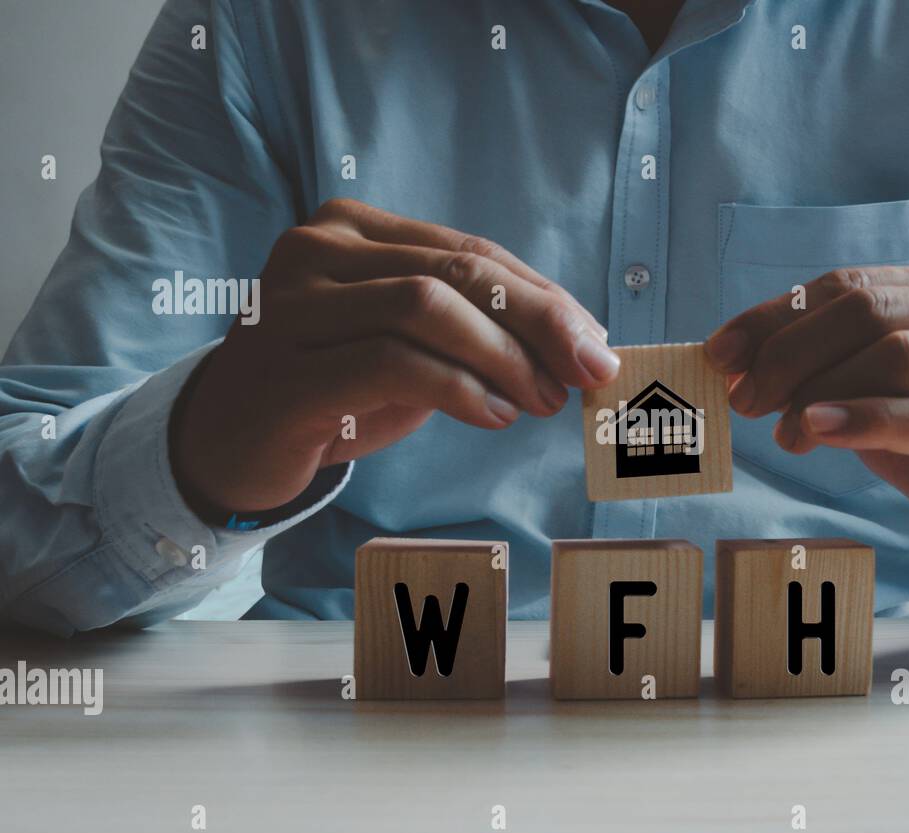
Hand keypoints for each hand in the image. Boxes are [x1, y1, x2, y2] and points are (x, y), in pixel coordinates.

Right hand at [171, 198, 618, 514]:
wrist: (227, 441)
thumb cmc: (332, 387)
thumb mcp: (405, 344)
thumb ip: (471, 327)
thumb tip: (574, 341)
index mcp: (351, 228)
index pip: (470, 251)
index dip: (543, 296)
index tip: (593, 342)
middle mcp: (316, 249)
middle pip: (458, 272)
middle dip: (540, 320)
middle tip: (588, 371)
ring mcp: (293, 305)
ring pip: (428, 308)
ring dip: (504, 358)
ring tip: (542, 400)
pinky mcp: (288, 370)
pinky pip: (395, 363)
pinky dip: (460, 389)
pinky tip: (493, 415)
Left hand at [705, 260, 908, 565]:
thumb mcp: (894, 394)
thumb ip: (837, 369)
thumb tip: (745, 365)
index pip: (853, 285)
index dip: (778, 316)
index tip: (722, 352)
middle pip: (873, 313)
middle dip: (791, 354)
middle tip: (746, 399)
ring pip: (901, 356)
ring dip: (822, 391)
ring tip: (782, 433)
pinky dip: (869, 420)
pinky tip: (820, 430)